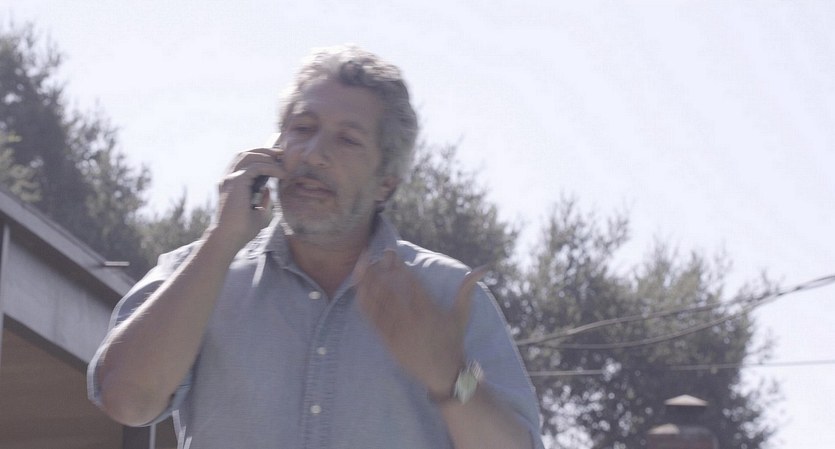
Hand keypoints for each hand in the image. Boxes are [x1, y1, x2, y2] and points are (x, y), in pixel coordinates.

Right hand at [210, 147, 285, 250]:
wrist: (229, 239)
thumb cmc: (242, 230)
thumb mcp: (258, 212)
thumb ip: (262, 200)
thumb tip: (268, 189)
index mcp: (231, 184)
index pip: (244, 161)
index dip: (260, 156)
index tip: (277, 160)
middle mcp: (228, 178)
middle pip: (245, 153)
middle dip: (264, 151)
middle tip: (282, 154)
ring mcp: (230, 178)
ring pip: (249, 156)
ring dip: (267, 156)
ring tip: (282, 162)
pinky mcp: (236, 181)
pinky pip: (256, 166)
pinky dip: (270, 167)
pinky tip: (281, 174)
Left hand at [355, 250, 488, 397]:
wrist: (444, 373)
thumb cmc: (453, 341)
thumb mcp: (462, 315)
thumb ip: (467, 289)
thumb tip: (484, 268)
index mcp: (429, 309)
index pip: (411, 281)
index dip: (399, 265)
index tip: (390, 252)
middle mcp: (413, 319)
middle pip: (389, 290)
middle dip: (377, 270)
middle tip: (369, 255)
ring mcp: (399, 331)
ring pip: (378, 304)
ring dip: (367, 283)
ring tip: (360, 267)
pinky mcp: (389, 342)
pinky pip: (373, 320)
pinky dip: (365, 303)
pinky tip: (358, 289)